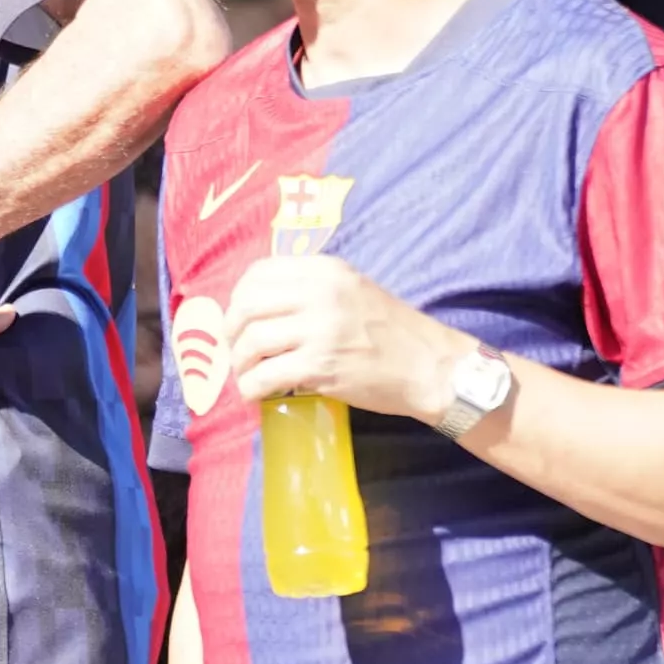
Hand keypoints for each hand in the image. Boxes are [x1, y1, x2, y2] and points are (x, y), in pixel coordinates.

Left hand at [206, 254, 474, 423]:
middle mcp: (319, 293)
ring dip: (240, 363)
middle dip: (231, 332)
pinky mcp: (320, 366)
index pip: (258, 273)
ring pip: (251, 341)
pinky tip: (255, 393)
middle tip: (236, 351)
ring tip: (246, 375)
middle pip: (246, 306)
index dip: (239, 297)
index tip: (240, 318)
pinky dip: (251, 387)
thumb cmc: (394, 332)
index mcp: (326, 270)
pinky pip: (265, 376)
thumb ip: (313, 289)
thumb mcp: (353, 290)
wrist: (431, 367)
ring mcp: (319, 330)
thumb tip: (261, 305)